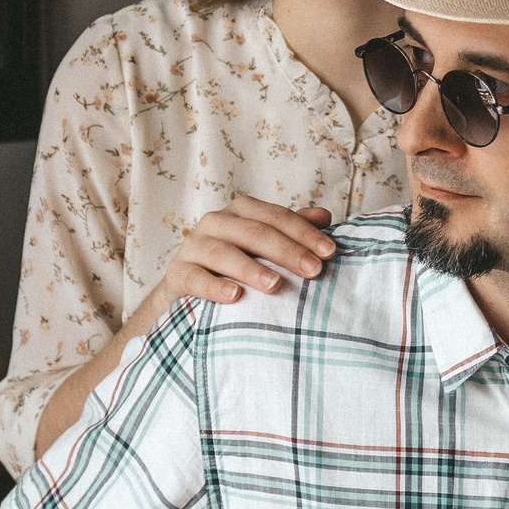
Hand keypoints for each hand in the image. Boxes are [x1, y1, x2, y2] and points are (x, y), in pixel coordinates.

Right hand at [156, 198, 336, 311]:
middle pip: (254, 232)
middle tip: (313, 271)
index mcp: (241, 211)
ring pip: (223, 253)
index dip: (304, 233)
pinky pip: (195, 278)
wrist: (189, 289)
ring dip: (251, 269)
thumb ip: (291, 231)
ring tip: (276, 285)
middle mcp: (216, 222)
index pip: (276, 217)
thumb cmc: (236, 265)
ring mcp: (194, 246)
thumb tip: (325, 215)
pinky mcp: (177, 273)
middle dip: (286, 251)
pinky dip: (214, 287)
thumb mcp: (264, 247)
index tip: (330, 252)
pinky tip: (234, 296)